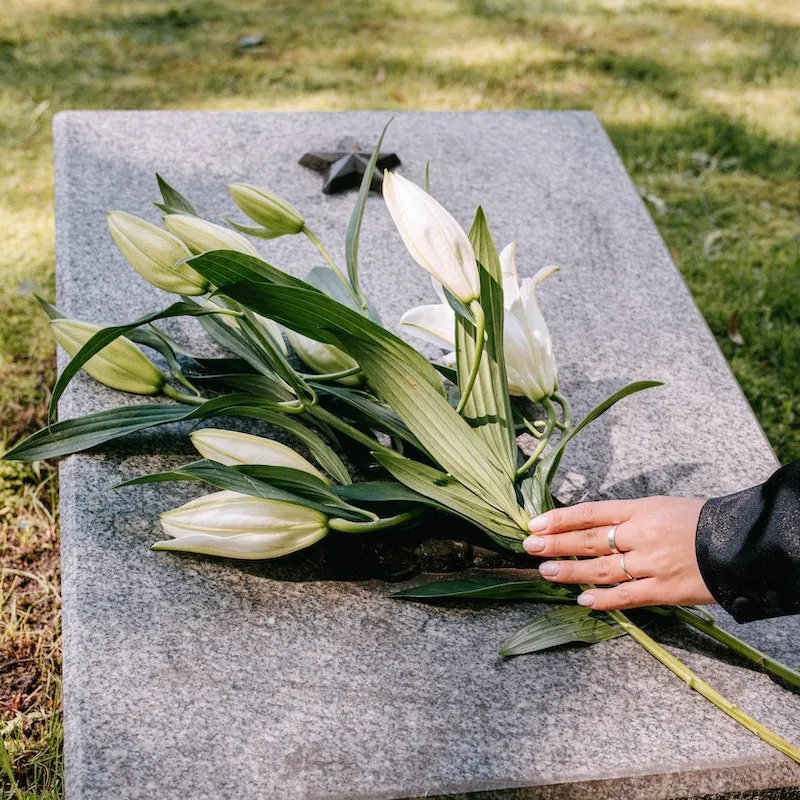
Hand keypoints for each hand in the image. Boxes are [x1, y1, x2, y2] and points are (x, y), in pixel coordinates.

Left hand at [522, 496, 715, 610]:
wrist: (741, 544)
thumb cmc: (700, 521)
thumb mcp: (661, 506)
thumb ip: (628, 517)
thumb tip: (591, 526)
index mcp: (640, 509)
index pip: (590, 512)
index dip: (560, 519)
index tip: (534, 523)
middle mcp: (641, 535)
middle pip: (589, 540)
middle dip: (556, 543)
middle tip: (529, 546)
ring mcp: (651, 564)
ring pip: (601, 569)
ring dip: (570, 571)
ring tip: (545, 571)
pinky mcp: (665, 591)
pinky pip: (627, 597)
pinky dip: (603, 599)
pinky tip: (582, 599)